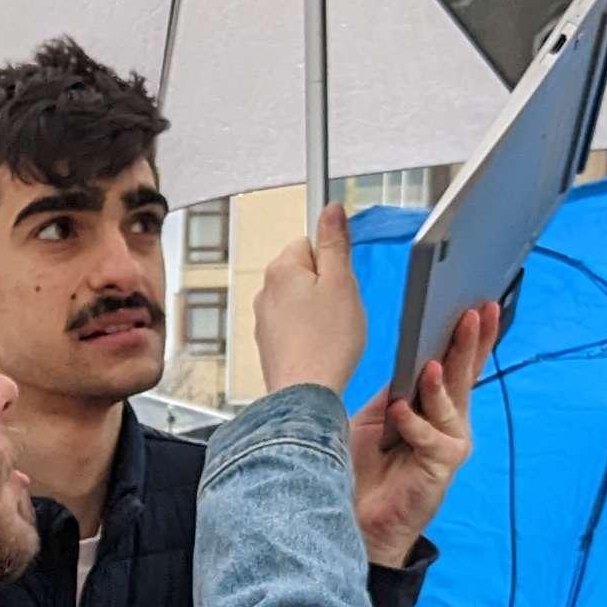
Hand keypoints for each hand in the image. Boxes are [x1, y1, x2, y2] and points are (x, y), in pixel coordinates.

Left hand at [251, 204, 373, 396]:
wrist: (306, 396)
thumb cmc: (326, 344)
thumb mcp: (342, 282)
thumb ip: (335, 243)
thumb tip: (331, 210)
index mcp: (281, 269)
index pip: (310, 242)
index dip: (333, 260)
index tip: (342, 276)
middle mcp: (266, 291)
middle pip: (305, 272)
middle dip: (327, 286)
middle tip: (342, 308)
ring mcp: (264, 318)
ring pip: (301, 301)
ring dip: (319, 311)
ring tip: (332, 333)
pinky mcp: (269, 343)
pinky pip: (295, 326)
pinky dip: (309, 333)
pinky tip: (322, 348)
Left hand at [350, 298, 498, 563]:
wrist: (354, 517)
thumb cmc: (365, 469)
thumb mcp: (379, 417)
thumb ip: (399, 390)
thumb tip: (412, 358)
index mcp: (435, 406)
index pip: (457, 364)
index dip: (470, 336)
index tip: (478, 304)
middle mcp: (449, 422)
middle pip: (463, 375)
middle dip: (470, 342)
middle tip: (476, 312)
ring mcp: (449, 444)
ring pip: (452, 403)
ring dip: (441, 381)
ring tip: (432, 361)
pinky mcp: (441, 467)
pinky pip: (431, 438)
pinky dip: (414, 423)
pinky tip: (400, 411)